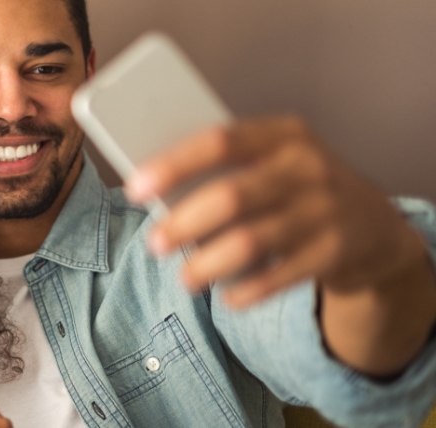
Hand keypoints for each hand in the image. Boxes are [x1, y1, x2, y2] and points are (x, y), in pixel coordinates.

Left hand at [126, 115, 433, 307]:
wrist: (377, 229)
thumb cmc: (297, 192)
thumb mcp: (273, 165)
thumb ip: (227, 171)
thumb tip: (156, 196)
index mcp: (283, 134)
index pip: (220, 141)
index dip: (173, 165)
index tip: (134, 188)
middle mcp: (308, 166)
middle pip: (230, 196)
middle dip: (183, 224)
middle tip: (154, 244)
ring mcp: (327, 209)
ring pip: (250, 241)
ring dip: (207, 264)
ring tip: (185, 279)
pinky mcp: (337, 250)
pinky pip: (278, 277)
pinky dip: (246, 290)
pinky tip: (227, 297)